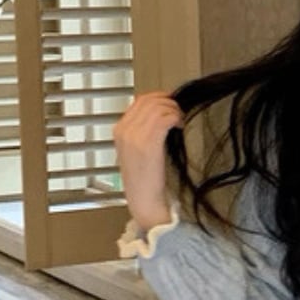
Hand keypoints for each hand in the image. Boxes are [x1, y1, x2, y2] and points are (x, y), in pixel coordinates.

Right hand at [114, 92, 184, 232]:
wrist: (144, 201)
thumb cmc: (144, 182)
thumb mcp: (135, 152)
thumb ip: (140, 132)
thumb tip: (158, 116)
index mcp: (119, 131)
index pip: (138, 102)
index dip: (156, 98)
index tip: (168, 102)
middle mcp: (125, 130)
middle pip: (148, 101)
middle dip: (167, 102)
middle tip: (178, 110)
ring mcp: (135, 136)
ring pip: (157, 107)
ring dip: (173, 109)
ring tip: (179, 119)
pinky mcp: (149, 143)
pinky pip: (164, 118)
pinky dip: (175, 117)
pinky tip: (179, 125)